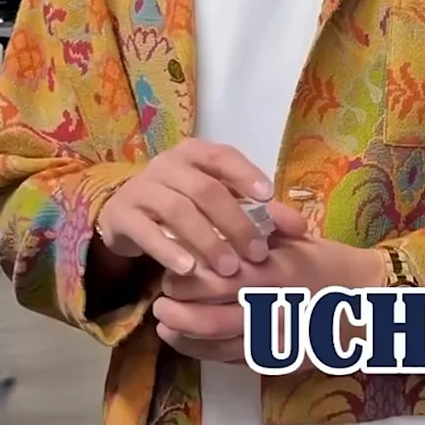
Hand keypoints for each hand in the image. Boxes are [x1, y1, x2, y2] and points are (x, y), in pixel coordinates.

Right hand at [96, 139, 277, 275]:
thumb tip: (301, 226)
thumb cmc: (183, 206)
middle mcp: (166, 165)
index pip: (223, 156)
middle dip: (234, 223)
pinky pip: (146, 232)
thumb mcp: (220, 204)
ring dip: (207, 240)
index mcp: (195, 154)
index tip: (268, 196)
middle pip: (204, 189)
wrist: (126, 215)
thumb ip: (260, 213)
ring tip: (228, 268)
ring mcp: (142, 188)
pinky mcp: (123, 216)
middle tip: (256, 254)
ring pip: (177, 210)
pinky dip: (168, 251)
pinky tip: (188, 270)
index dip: (245, 174)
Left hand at [153, 205, 386, 365]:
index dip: (188, 280)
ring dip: (185, 337)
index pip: (218, 278)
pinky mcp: (281, 360)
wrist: (368, 298)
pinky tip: (189, 344)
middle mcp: (275, 307)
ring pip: (219, 345)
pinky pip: (234, 361)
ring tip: (165, 327)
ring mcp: (279, 339)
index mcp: (275, 271)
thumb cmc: (325, 261)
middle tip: (161, 304)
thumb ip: (253, 233)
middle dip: (178, 312)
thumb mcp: (292, 238)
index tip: (172, 274)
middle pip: (212, 317)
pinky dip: (206, 354)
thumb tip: (206, 230)